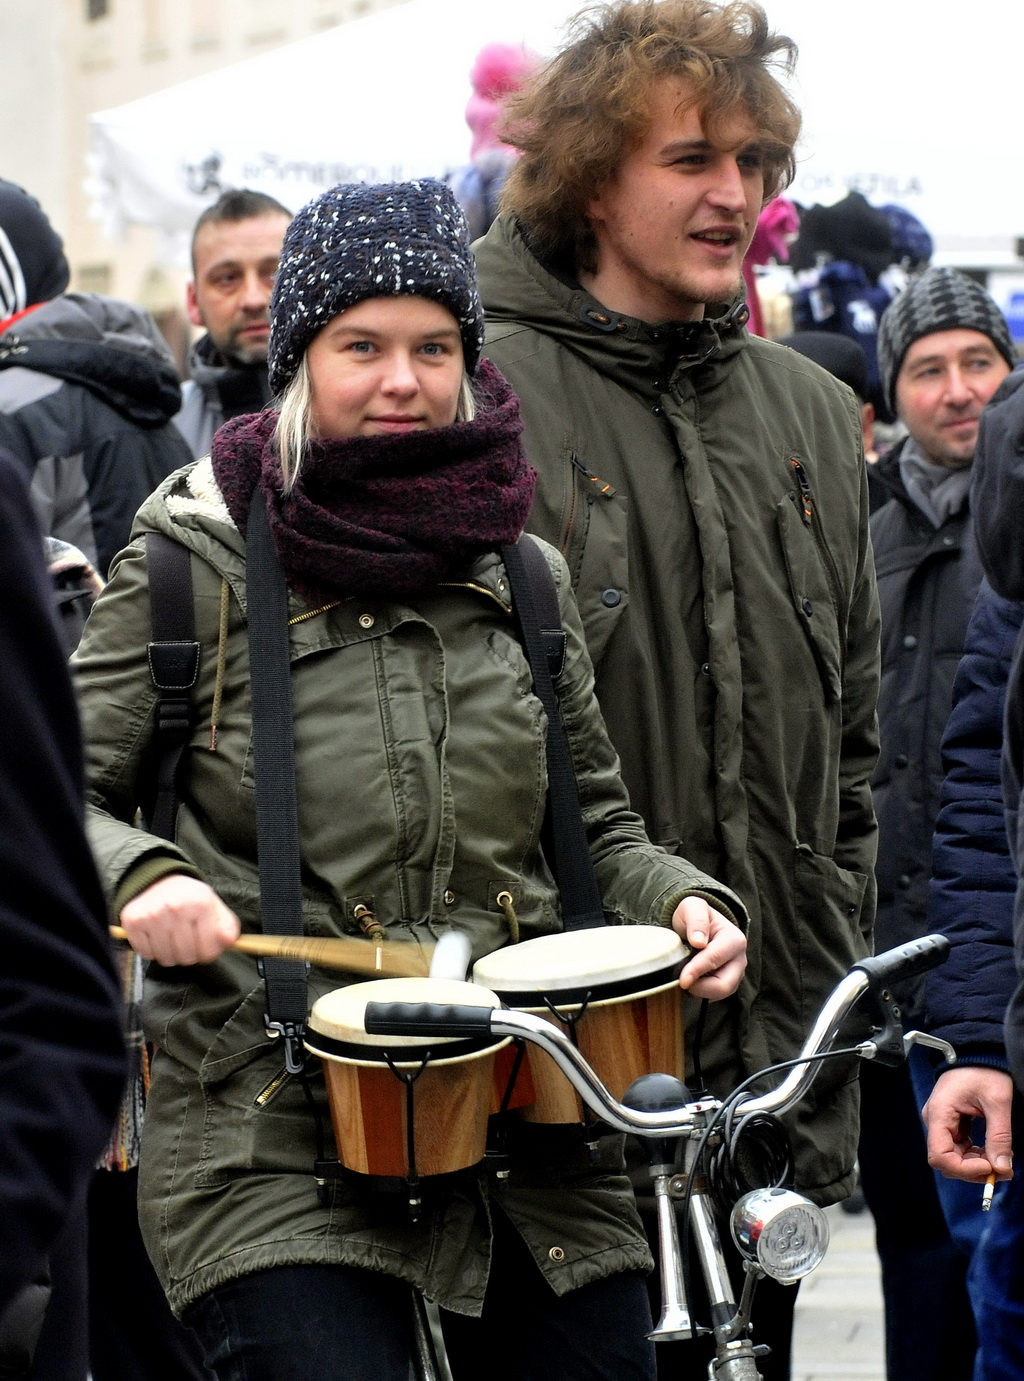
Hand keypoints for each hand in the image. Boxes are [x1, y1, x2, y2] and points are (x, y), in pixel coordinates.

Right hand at [120, 874, 240, 966]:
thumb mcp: (214, 907)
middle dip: (189, 954)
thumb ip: (227, 926)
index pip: (208, 951)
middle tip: (187, 940)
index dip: (208, 952)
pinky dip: (152, 950)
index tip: (204, 943)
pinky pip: (146, 954)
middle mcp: (175, 908)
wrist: (157, 880)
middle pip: (187, 957)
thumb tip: (229, 942)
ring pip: (166, 959)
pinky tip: (157, 936)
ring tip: (172, 938)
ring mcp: (152, 915)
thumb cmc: (190, 898)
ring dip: (171, 954)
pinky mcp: (133, 921)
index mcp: (200, 903)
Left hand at [672, 897, 746, 999]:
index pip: (715, 960)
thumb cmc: (695, 915)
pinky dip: (700, 993)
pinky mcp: (727, 984)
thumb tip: (699, 941)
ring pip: (719, 994)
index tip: (682, 979)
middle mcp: (739, 960)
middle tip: (681, 982)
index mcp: (734, 940)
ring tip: (684, 979)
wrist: (696, 924)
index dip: (697, 971)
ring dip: (699, 992)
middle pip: (724, 985)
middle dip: (701, 988)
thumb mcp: (693, 907)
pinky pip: (714, 996)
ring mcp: (735, 974)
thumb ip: (696, 919)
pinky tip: (689, 981)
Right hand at [922, 1066, 1013, 1182]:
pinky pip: (959, 1148)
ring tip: (1001, 1161)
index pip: (940, 1156)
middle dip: (973, 1170)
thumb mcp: (997, 1102)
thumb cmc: (983, 1070)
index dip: (964, 1169)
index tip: (990, 1167)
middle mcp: (935, 1121)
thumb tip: (1001, 1168)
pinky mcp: (951, 1123)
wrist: (977, 1052)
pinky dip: (976, 1156)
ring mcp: (942, 1122)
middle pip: (947, 1160)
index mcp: (939, 1114)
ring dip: (976, 1165)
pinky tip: (992, 1152)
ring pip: (954, 1157)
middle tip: (1002, 1170)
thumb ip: (999, 1136)